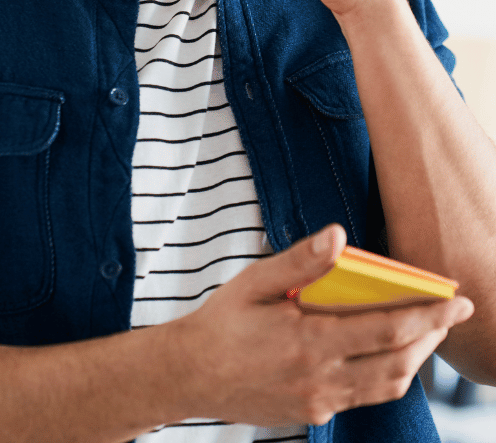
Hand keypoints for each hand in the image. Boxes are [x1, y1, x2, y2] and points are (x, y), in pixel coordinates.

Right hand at [164, 224, 473, 427]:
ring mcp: (320, 400)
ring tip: (423, 333)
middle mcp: (322, 377)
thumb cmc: (222, 323)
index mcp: (309, 341)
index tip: (456, 301)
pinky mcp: (314, 412)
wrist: (190, 375)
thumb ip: (300, 261)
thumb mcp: (254, 282)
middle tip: (451, 314)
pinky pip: (363, 396)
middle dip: (432, 338)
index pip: (387, 331)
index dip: (428, 316)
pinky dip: (384, 374)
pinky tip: (380, 353)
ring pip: (386, 385)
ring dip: (413, 359)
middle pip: (398, 363)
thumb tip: (338, 235)